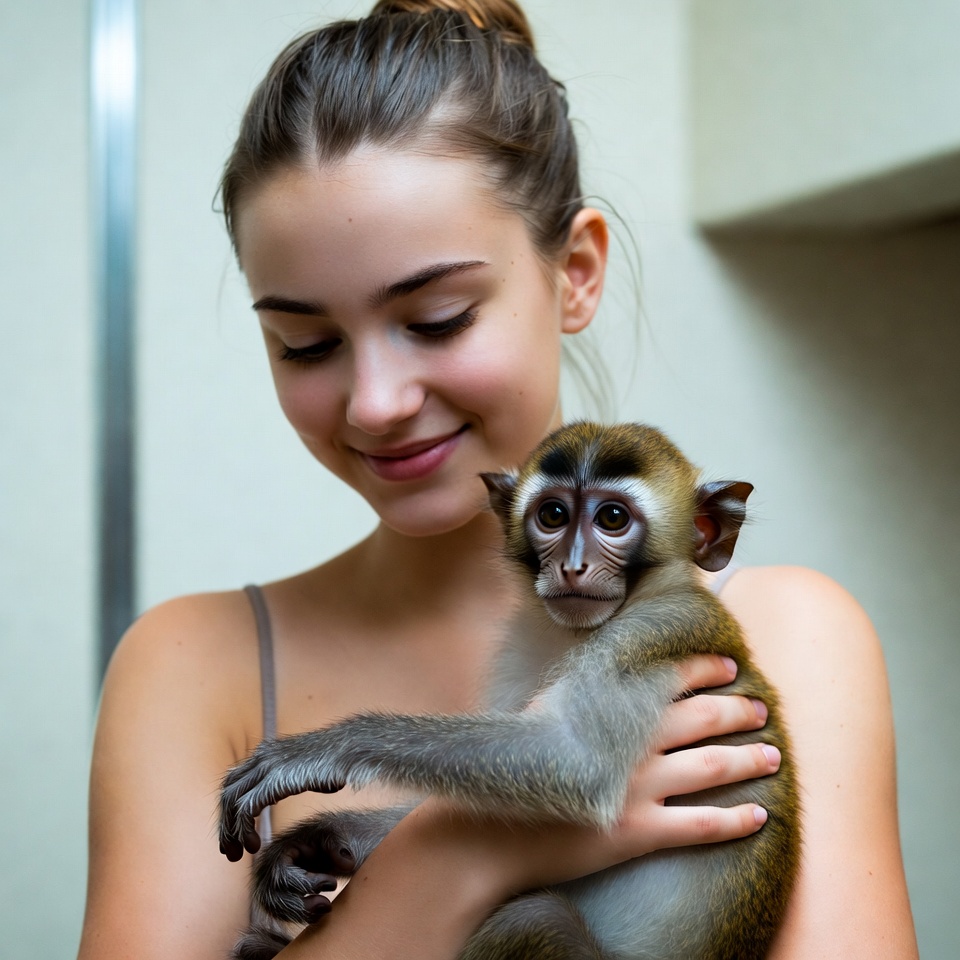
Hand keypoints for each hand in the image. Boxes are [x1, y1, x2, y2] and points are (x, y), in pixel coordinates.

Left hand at [219, 735, 346, 860]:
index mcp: (267, 752)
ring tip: (239, 855)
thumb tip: (290, 783)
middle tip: (231, 853)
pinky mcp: (276, 779)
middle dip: (226, 824)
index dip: (231, 810)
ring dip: (231, 832)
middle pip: (227, 792)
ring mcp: (267, 766)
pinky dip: (244, 830)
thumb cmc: (338, 760)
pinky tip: (255, 846)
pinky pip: (247, 809)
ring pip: (231, 802)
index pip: (234, 782)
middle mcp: (262, 756)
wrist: (354, 748)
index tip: (237, 836)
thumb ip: (291, 774)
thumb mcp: (306, 767)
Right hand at [405, 654, 777, 896]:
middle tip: (761, 709)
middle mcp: (631, 745)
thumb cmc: (514, 766)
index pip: (670, 679)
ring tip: (773, 753)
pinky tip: (759, 815)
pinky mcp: (639, 832)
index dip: (704, 669)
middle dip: (736, 710)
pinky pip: (700, 825)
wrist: (493, 829)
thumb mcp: (544, 714)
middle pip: (700, 720)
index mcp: (610, 711)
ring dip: (747, 758)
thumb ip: (581, 695)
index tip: (729, 664)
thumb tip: (605, 674)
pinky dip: (734, 820)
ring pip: (711, 767)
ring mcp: (638, 788)